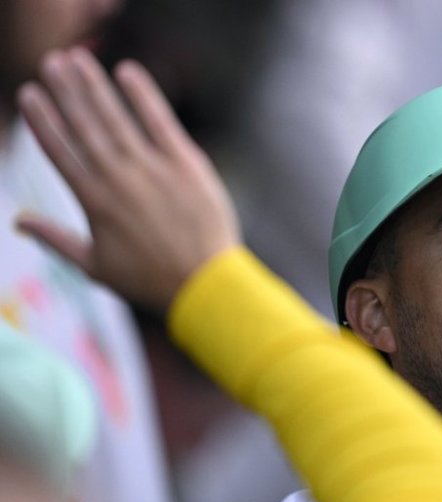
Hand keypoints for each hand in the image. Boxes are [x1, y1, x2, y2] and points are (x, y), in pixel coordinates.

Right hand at [15, 48, 239, 312]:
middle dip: (65, 91)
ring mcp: (153, 169)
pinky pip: (161, 122)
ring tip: (76, 58)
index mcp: (94, 202)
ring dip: (94, 86)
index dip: (43, 121)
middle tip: (50, 60)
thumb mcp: (94, 266)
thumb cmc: (149, 280)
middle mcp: (119, 180)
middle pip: (85, 126)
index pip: (60, 152)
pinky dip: (144, 95)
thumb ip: (55, 239)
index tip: (28, 94)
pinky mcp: (186, 164)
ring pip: (116, 118)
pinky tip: (127, 71)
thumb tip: (17, 221)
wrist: (204, 284)